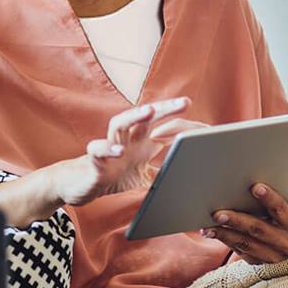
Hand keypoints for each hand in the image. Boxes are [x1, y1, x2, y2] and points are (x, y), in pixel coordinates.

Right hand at [56, 97, 207, 205]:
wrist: (81, 185)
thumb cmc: (113, 175)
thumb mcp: (143, 177)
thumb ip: (161, 176)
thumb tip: (186, 182)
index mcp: (141, 142)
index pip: (164, 127)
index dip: (183, 127)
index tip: (206, 128)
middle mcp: (127, 139)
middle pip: (145, 117)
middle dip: (164, 108)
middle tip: (185, 102)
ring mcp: (109, 147)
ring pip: (120, 124)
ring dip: (134, 116)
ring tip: (149, 111)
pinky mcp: (93, 160)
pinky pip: (98, 150)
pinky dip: (106, 148)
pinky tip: (118, 150)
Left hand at [201, 183, 287, 264]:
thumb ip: (275, 199)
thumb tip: (251, 181)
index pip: (281, 209)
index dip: (269, 198)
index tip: (255, 186)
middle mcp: (286, 243)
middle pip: (258, 229)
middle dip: (236, 221)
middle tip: (218, 213)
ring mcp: (274, 256)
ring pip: (246, 244)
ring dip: (224, 235)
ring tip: (206, 228)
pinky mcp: (261, 263)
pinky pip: (241, 252)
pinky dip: (226, 241)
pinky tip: (212, 233)